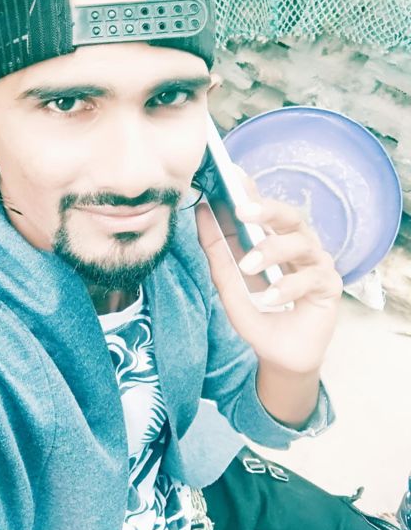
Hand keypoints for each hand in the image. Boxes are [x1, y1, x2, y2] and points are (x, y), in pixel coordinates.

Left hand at [196, 172, 342, 374]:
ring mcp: (316, 264)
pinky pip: (309, 280)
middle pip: (290, 217)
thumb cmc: (258, 315)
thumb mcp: (229, 285)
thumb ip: (217, 252)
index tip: (232, 173)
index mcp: (275, 240)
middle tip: (241, 210)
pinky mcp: (329, 287)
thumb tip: (202, 212)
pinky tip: (268, 299)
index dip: (251, 190)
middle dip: (266, 209)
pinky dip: (286, 288)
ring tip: (247, 266)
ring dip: (271, 252)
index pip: (264, 211)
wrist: (279, 355)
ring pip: (300, 244)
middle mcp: (298, 246)